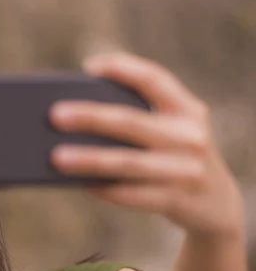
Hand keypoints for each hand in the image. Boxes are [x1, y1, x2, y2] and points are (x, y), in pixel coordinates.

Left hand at [50, 52, 242, 239]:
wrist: (216, 204)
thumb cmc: (175, 158)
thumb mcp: (172, 132)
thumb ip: (141, 119)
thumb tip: (76, 117)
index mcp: (188, 110)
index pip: (155, 79)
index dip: (123, 69)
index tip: (89, 66)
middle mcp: (190, 137)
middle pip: (131, 121)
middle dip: (90, 117)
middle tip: (54, 115)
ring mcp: (186, 171)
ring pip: (127, 162)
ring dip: (88, 159)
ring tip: (55, 156)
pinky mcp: (176, 201)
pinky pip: (131, 195)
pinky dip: (104, 188)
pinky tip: (81, 184)